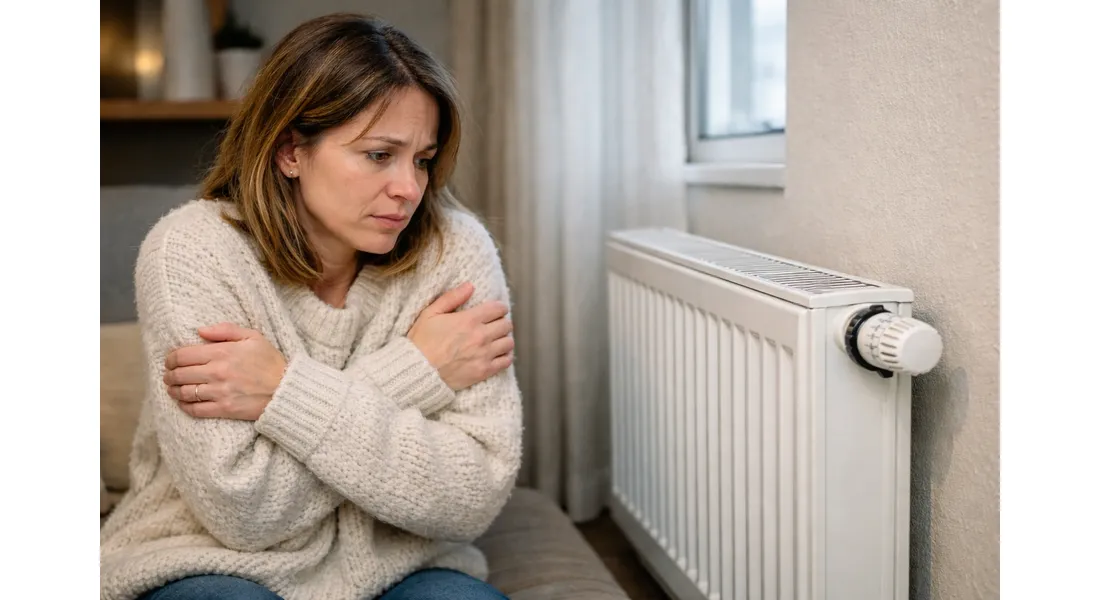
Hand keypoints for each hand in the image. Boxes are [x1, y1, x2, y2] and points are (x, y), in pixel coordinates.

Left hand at [163, 323, 287, 419]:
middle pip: (179, 374)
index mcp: (222, 352)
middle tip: (169, 374)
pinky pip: (195, 409)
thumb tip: (200, 330)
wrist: (286, 390)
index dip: (171, 358)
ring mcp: (220, 392)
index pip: (183, 355)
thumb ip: (226, 330)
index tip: (170, 360)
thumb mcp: (253, 337)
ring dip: (173, 390)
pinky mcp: (224, 409)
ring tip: (172, 388)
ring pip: (184, 392)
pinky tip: (183, 402)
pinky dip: (184, 406)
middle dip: (169, 374)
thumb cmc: (270, 362)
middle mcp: (217, 372)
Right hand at [408, 282, 514, 390]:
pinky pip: (506, 361)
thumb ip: (452, 298)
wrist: (417, 371)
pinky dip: (505, 357)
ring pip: (508, 342)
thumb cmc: (421, 342)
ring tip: (496, 340)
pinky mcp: (484, 371)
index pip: (498, 309)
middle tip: (494, 325)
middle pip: (506, 325)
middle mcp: (480, 336)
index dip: (499, 308)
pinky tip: (497, 355)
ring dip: (504, 339)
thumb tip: (470, 286)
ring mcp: (484, 354)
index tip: (495, 311)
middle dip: (501, 322)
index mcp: (469, 319)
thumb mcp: (430, 313)